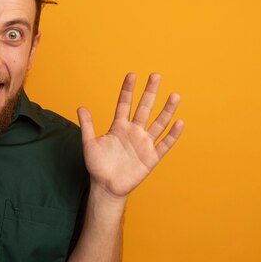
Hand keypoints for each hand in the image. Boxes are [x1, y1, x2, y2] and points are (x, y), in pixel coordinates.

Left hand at [77, 73, 183, 199]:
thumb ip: (87, 126)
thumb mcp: (89, 144)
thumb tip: (81, 107)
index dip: (128, 90)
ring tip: (175, 95)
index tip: (132, 75)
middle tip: (156, 75)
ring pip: (158, 124)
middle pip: (144, 109)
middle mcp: (133, 131)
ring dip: (166, 110)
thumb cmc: (97, 165)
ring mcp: (143, 143)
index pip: (125, 104)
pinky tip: (179, 122)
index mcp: (119, 127)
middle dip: (149, 93)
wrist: (106, 186)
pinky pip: (164, 144)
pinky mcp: (151, 157)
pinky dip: (172, 135)